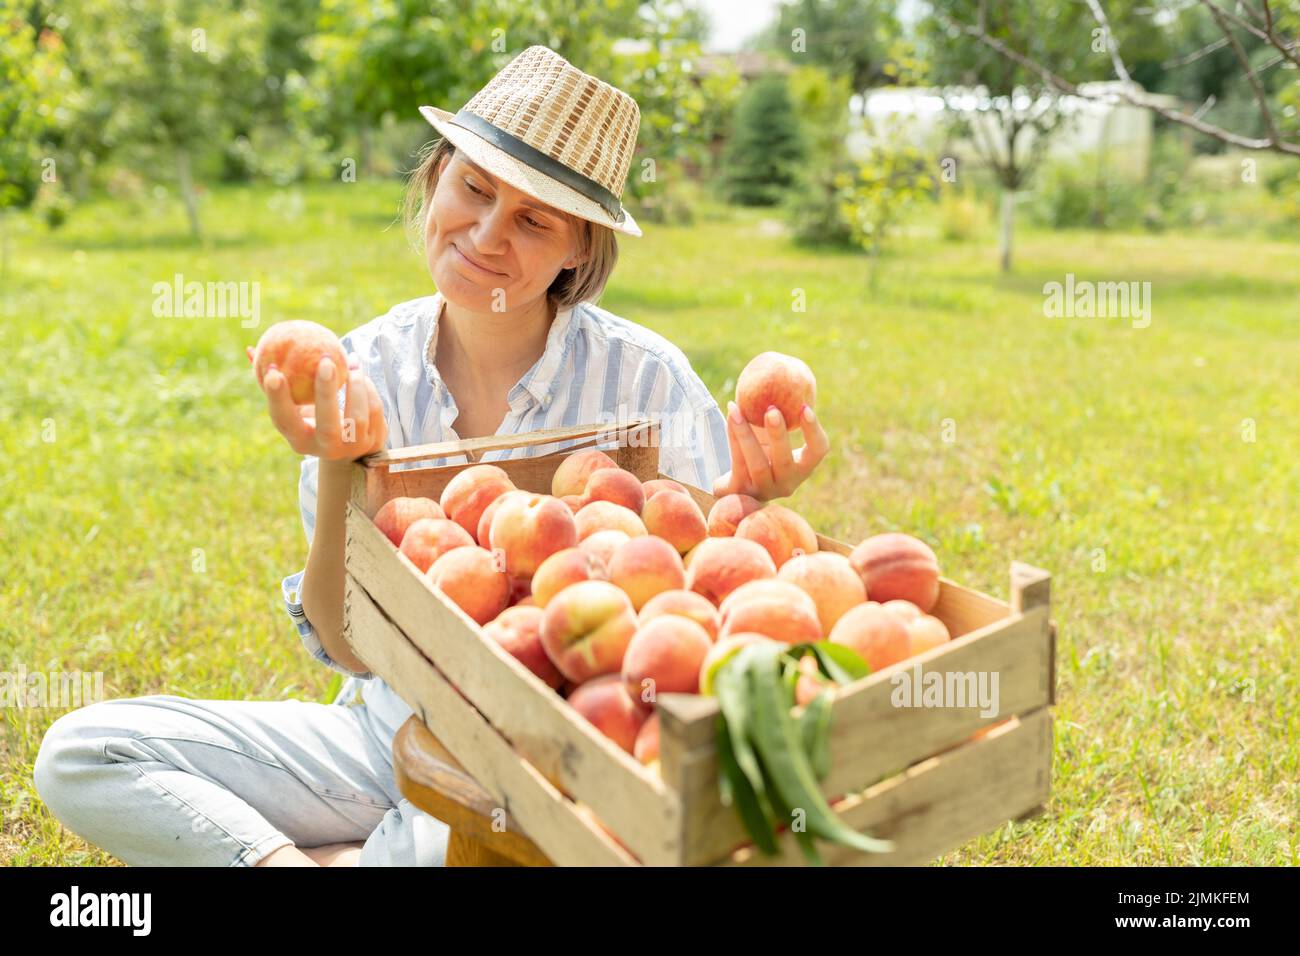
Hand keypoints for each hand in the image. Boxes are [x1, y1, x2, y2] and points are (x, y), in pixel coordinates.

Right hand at [248, 346, 386, 460]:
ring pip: (358, 416)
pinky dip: (369, 389)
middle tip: (325, 359)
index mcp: (299, 440)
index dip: (278, 398)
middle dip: (326, 391)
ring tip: (351, 360)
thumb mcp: (294, 406)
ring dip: (356, 384)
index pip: (285, 421)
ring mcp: (353, 448)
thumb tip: (251, 350)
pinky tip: (360, 373)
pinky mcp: (375, 442)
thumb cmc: (313, 419)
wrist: (350, 451)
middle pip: (328, 422)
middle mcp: (326, 449)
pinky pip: (375, 411)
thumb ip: (276, 383)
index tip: (273, 369)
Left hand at [711, 400, 828, 501]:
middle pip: (785, 460)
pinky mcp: (741, 492)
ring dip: (746, 434)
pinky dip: (734, 438)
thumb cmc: (762, 451)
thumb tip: (782, 371)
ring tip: (737, 409)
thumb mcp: (773, 434)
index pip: (818, 451)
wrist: (735, 484)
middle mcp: (787, 483)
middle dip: (778, 434)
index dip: (814, 431)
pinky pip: (737, 463)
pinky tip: (732, 416)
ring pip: (756, 463)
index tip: (805, 407)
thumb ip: (781, 412)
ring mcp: (764, 490)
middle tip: (772, 409)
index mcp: (803, 467)